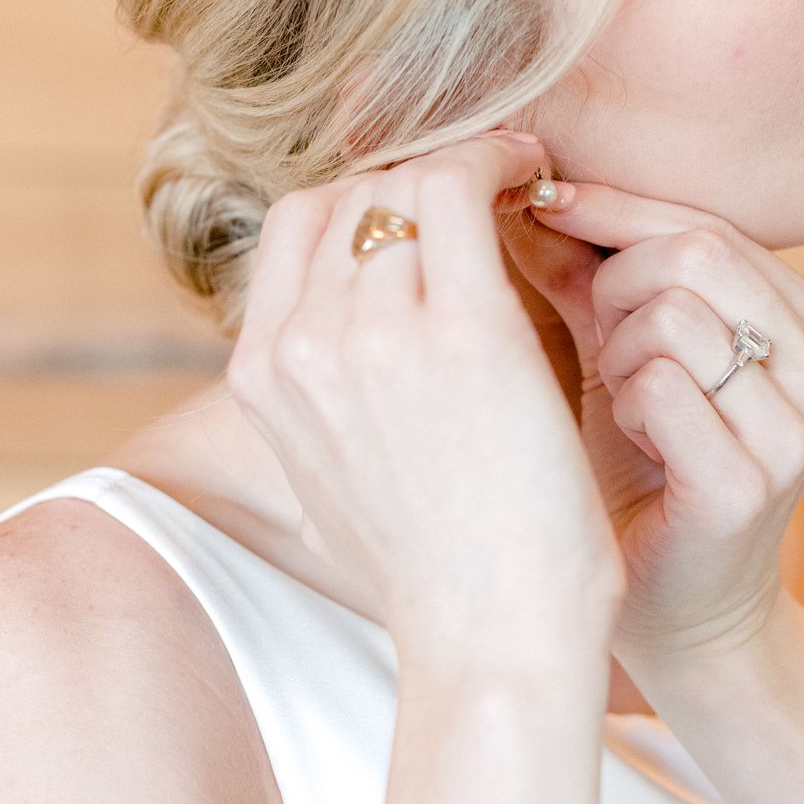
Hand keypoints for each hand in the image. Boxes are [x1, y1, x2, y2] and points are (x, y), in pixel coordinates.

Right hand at [225, 132, 624, 679]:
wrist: (489, 642)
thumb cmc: (435, 577)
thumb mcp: (330, 486)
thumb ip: (321, 406)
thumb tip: (333, 356)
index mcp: (262, 379)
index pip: (297, 226)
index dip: (367, 198)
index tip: (431, 204)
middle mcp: (303, 345)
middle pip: (352, 195)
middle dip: (422, 176)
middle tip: (489, 182)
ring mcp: (376, 335)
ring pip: (409, 184)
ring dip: (471, 169)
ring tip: (524, 179)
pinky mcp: (463, 334)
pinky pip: (462, 186)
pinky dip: (502, 161)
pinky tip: (541, 178)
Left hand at [504, 178, 803, 668]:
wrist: (671, 610)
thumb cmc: (642, 471)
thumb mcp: (623, 354)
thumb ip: (592, 272)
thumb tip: (522, 186)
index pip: (708, 224)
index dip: (615, 210)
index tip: (539, 203)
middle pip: (695, 254)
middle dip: (615, 288)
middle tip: (600, 349)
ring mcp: (802, 427)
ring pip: (673, 314)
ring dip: (618, 355)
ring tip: (626, 407)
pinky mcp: (752, 482)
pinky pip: (660, 384)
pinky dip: (624, 406)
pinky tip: (634, 445)